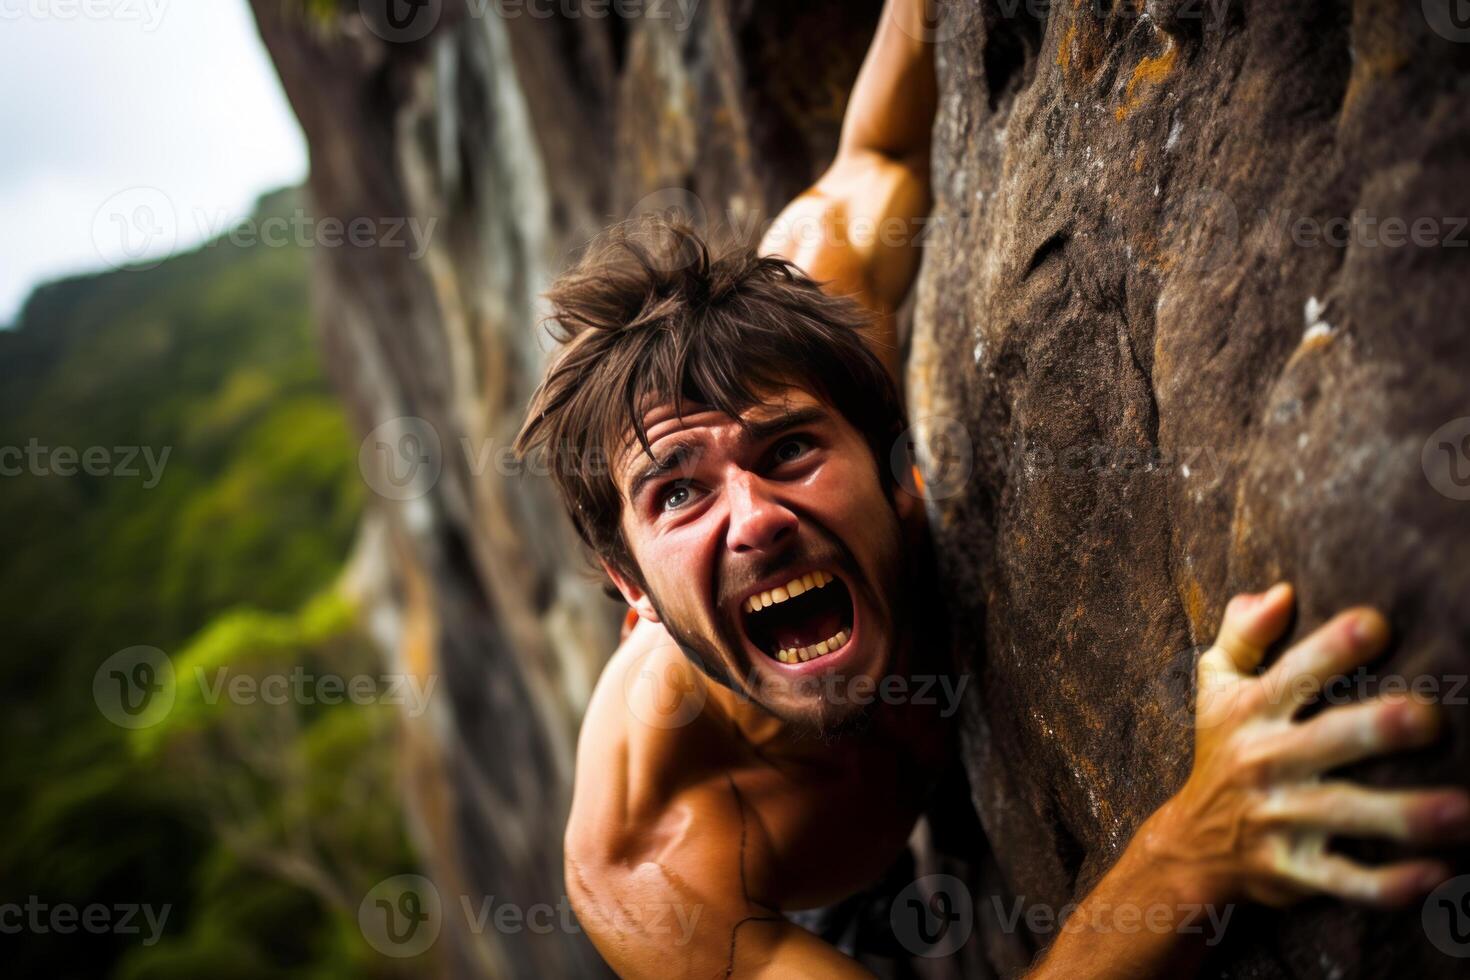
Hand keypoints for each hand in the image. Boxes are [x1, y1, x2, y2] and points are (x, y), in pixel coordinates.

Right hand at [1142, 583, 1469, 907]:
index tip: (1378, 625)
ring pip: (1347, 815)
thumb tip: (1280, 592)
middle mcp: (1266, 761)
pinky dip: (1391, 885)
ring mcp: (1282, 819)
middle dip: (1378, 729)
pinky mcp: (1296, 871)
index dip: (1334, 647)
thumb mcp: (1216, 687)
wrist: (1191, 846)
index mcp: (1252, 711)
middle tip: (1430, 719)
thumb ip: (1243, 634)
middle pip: (1328, 740)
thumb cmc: (1222, 750)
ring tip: (1463, 812)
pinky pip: (1347, 881)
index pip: (1293, 673)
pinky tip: (1440, 873)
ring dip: (1405, 816)